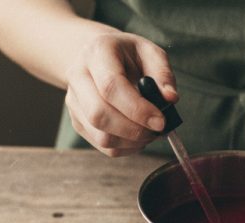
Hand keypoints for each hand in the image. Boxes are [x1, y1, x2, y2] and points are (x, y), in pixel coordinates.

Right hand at [64, 30, 177, 156]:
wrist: (96, 56)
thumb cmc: (126, 54)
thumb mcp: (149, 52)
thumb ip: (162, 74)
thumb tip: (170, 99)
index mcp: (97, 53)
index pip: (111, 86)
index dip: (137, 109)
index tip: (160, 121)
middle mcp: (78, 76)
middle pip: (99, 115)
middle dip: (134, 130)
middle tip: (157, 130)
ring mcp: (74, 101)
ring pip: (100, 135)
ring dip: (131, 142)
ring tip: (149, 132)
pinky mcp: (77, 121)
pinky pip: (102, 145)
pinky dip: (125, 147)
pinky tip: (138, 136)